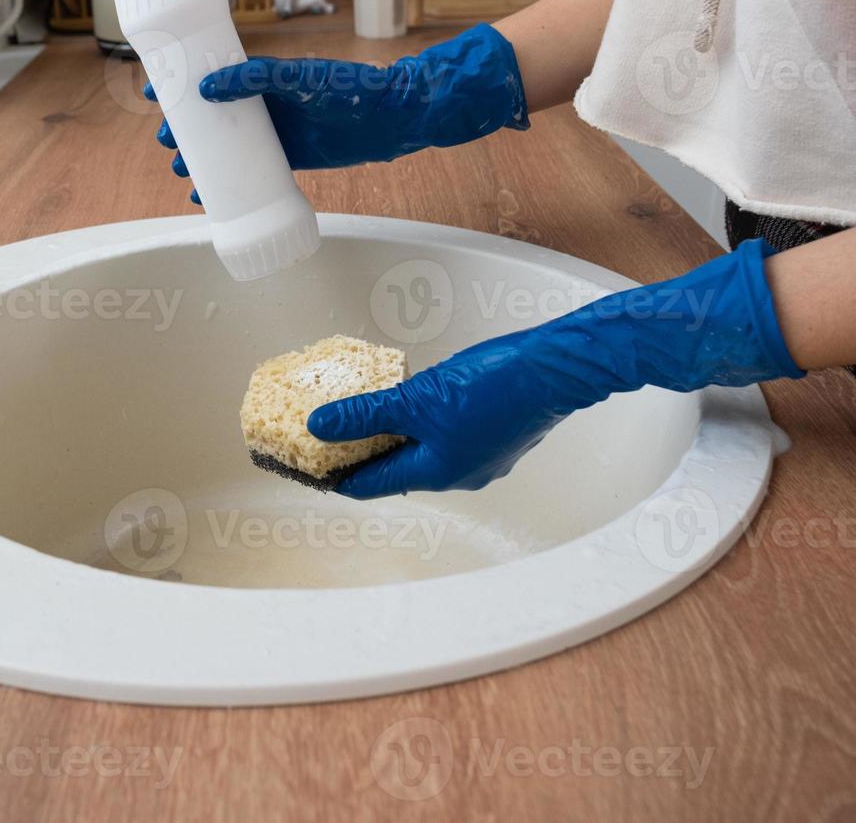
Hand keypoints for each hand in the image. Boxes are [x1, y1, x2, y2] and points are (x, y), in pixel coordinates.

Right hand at [143, 23, 528, 202]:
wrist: (392, 118)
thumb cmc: (349, 87)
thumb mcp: (299, 77)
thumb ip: (257, 78)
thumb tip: (208, 90)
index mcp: (261, 77)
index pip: (211, 78)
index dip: (182, 87)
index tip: (155, 97)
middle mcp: (264, 104)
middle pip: (213, 117)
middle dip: (186, 131)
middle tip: (166, 145)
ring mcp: (276, 133)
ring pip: (229, 148)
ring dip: (203, 160)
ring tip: (182, 173)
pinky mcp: (291, 159)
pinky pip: (252, 173)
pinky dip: (231, 186)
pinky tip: (210, 198)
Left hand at [308, 240, 805, 497]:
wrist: (557, 367)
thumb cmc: (494, 385)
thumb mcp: (417, 398)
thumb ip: (366, 414)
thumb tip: (318, 426)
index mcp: (436, 474)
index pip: (366, 486)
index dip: (328, 477)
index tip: (298, 468)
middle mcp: (457, 475)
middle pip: (391, 471)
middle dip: (355, 456)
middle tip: (320, 438)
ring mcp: (480, 457)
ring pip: (419, 453)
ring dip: (387, 439)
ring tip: (357, 416)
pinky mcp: (495, 434)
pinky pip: (442, 437)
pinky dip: (418, 426)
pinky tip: (409, 402)